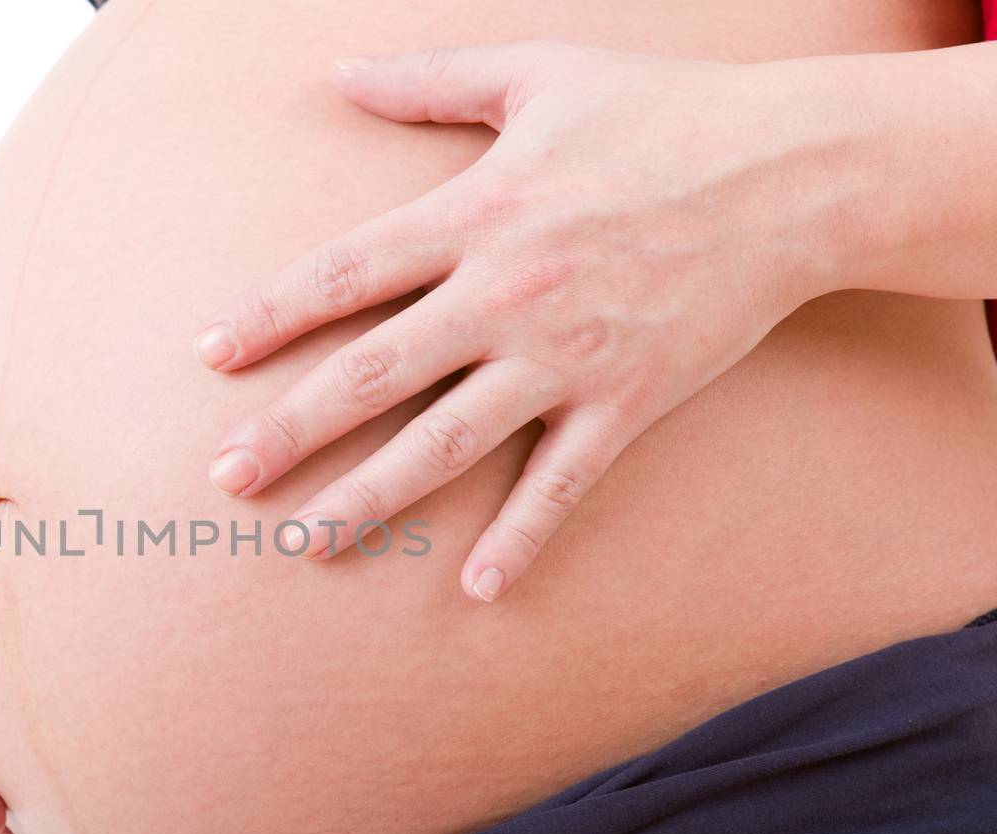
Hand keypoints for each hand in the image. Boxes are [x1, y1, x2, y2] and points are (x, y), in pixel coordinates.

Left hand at [196, 41, 840, 600]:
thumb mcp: (539, 71)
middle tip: (225, 477)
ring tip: (305, 542)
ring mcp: (567, 356)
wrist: (797, 170)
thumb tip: (336, 72)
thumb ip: (429, 79)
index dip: (270, 315)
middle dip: (291, 428)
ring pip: (447, 443)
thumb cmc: (663, 112)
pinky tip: (477, 590)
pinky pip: (563, 483)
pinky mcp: (628, 402)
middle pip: (374, 372)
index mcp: (476, 212)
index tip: (209, 355)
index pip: (345, 272)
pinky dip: (522, 538)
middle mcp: (507, 292)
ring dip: (370, 498)